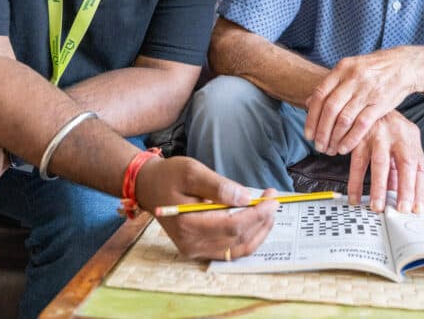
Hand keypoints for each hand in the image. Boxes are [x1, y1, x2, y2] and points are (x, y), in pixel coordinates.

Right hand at [136, 157, 277, 259]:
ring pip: (238, 249)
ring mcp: (195, 250)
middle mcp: (191, 243)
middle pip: (238, 239)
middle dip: (261, 220)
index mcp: (187, 224)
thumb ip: (218, 186)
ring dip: (259, 231)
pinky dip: (248, 239)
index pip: (232, 225)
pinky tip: (257, 223)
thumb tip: (245, 197)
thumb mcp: (192, 171)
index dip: (256, 214)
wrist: (150, 187)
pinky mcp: (199, 250)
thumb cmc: (170, 175)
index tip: (272, 199)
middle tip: (274, 199)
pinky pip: (231, 251)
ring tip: (269, 210)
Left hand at [304, 46, 423, 155]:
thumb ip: (331, 85)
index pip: (319, 95)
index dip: (311, 117)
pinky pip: (361, 124)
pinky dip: (351, 138)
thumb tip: (308, 102)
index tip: (308, 134)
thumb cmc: (373, 69)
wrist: (403, 65)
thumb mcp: (350, 69)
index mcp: (342, 69)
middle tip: (318, 145)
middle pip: (330, 109)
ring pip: (344, 118)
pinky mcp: (380, 103)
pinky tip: (344, 148)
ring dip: (334, 137)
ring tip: (330, 149)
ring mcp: (366, 91)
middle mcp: (352, 79)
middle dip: (321, 131)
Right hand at [347, 111, 423, 213]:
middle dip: (405, 189)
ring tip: (377, 206)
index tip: (416, 208)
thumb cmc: (384, 125)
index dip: (418, 189)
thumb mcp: (398, 141)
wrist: (364, 100)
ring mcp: (377, 134)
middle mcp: (396, 134)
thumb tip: (399, 194)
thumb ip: (400, 166)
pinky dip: (355, 182)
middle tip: (401, 209)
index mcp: (410, 137)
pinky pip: (356, 162)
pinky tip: (355, 196)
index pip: (419, 166)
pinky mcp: (358, 136)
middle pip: (405, 163)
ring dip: (379, 187)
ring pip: (380, 163)